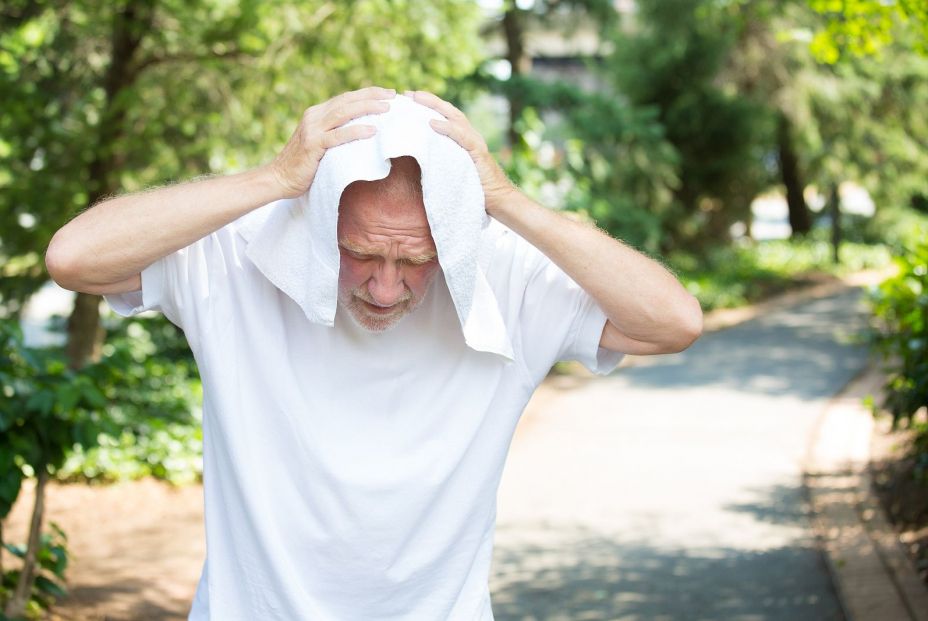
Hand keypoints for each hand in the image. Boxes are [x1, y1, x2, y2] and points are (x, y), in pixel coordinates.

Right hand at [269, 86, 395, 198]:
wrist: (279, 178)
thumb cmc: (304, 165)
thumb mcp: (320, 143)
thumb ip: (335, 133)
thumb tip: (362, 132)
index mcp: (316, 113)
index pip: (345, 98)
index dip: (367, 93)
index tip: (387, 93)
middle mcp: (314, 117)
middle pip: (347, 100)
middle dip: (371, 96)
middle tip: (393, 95)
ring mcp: (312, 130)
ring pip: (344, 113)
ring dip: (367, 108)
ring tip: (387, 109)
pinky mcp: (312, 145)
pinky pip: (338, 135)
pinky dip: (356, 131)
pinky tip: (372, 131)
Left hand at [407, 90, 517, 215]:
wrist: (498, 199)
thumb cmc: (475, 187)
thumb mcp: (455, 169)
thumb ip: (443, 158)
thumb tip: (420, 155)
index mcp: (465, 138)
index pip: (446, 116)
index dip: (430, 106)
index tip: (410, 99)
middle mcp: (470, 136)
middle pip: (449, 111)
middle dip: (429, 100)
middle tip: (409, 93)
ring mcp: (475, 142)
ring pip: (455, 118)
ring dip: (435, 106)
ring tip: (418, 99)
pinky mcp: (478, 152)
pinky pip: (461, 136)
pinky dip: (447, 128)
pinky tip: (433, 123)